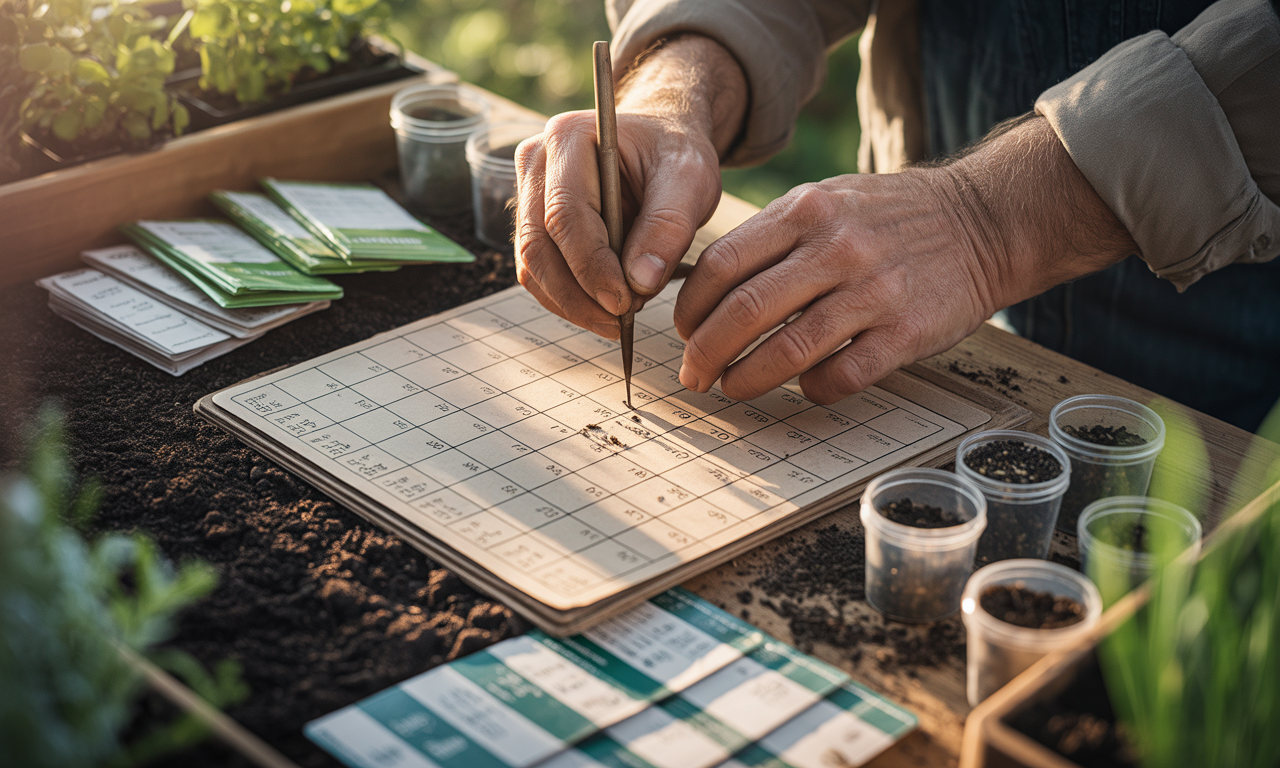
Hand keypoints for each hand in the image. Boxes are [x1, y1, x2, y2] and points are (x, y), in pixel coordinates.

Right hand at [514, 35, 746, 337]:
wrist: (660, 143)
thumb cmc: (673, 153)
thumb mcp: (689, 179)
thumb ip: (668, 226)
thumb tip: (640, 282)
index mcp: (568, 138)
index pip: (565, 215)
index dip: (591, 266)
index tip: (625, 302)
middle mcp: (535, 163)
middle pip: (538, 245)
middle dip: (580, 294)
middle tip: (623, 319)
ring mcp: (528, 194)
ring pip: (532, 266)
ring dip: (573, 303)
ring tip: (620, 317)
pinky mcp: (534, 224)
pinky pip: (539, 273)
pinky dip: (569, 300)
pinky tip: (605, 308)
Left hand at [674, 116, 1137, 403]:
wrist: (983, 220)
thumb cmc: (889, 217)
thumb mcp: (827, 199)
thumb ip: (772, 237)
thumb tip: (705, 290)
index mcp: (806, 211)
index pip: (722, 264)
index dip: (691, 307)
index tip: (682, 331)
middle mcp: (836, 248)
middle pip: (745, 311)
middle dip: (706, 352)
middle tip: (693, 375)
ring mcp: (874, 291)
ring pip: (788, 350)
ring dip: (748, 378)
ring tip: (732, 388)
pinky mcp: (906, 331)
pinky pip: (842, 376)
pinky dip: (812, 389)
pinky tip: (804, 387)